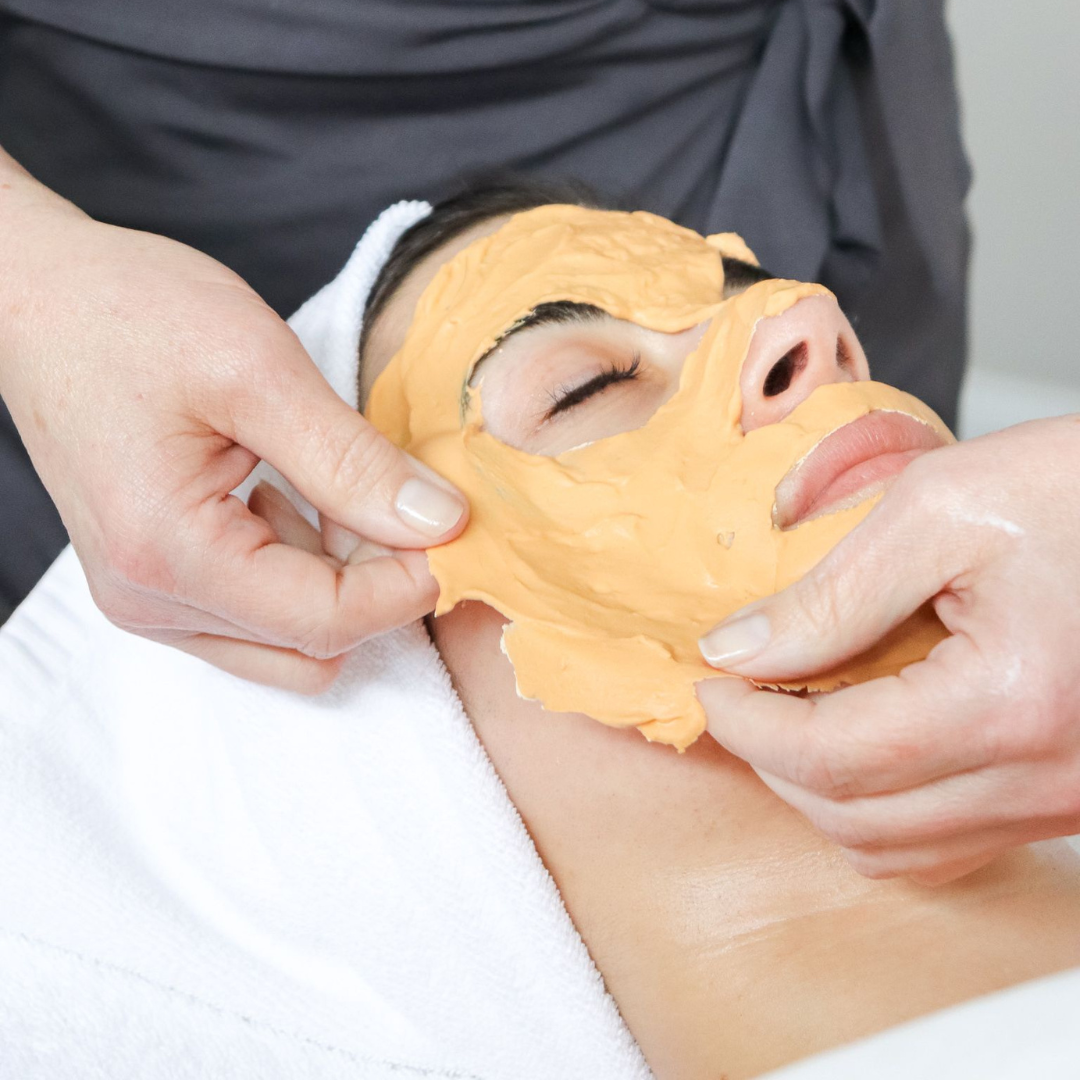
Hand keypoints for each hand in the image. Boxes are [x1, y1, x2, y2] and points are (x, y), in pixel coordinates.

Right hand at [0, 151, 465, 690]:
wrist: (40, 300)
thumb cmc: (130, 316)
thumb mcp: (259, 371)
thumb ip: (353, 461)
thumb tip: (441, 524)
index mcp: (171, 555)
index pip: (327, 621)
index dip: (408, 583)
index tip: (452, 525)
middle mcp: (151, 601)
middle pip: (314, 643)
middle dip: (378, 586)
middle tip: (400, 500)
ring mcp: (149, 601)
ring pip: (292, 641)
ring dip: (342, 580)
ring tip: (340, 489)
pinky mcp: (158, 585)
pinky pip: (260, 617)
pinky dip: (304, 573)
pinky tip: (301, 501)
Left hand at [696, 417, 1079, 884]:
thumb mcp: (944, 505)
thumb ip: (831, 589)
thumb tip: (739, 648)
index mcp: (1015, 705)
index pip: (834, 758)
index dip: (747, 724)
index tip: (707, 680)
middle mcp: (1049, 780)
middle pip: (856, 819)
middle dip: (772, 759)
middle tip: (737, 692)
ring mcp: (1066, 800)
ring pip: (895, 848)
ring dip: (820, 788)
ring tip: (791, 711)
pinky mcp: (1070, 795)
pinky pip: (947, 841)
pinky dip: (881, 804)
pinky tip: (862, 736)